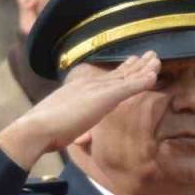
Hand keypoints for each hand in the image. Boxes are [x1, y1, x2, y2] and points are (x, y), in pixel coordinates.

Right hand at [0, 51, 159, 168]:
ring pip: (127, 75)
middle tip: (150, 55)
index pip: (105, 79)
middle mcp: (89, 84)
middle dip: (135, 64)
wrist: (36, 128)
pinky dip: (143, 80)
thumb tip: (78, 139)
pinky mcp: (105, 97)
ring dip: (144, 67)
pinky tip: (155, 75)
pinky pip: (130, 86)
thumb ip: (73, 129)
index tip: (132, 64)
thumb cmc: (44, 132)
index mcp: (78, 89)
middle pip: (118, 72)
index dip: (121, 72)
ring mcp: (97, 89)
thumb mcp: (63, 127)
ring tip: (157, 59)